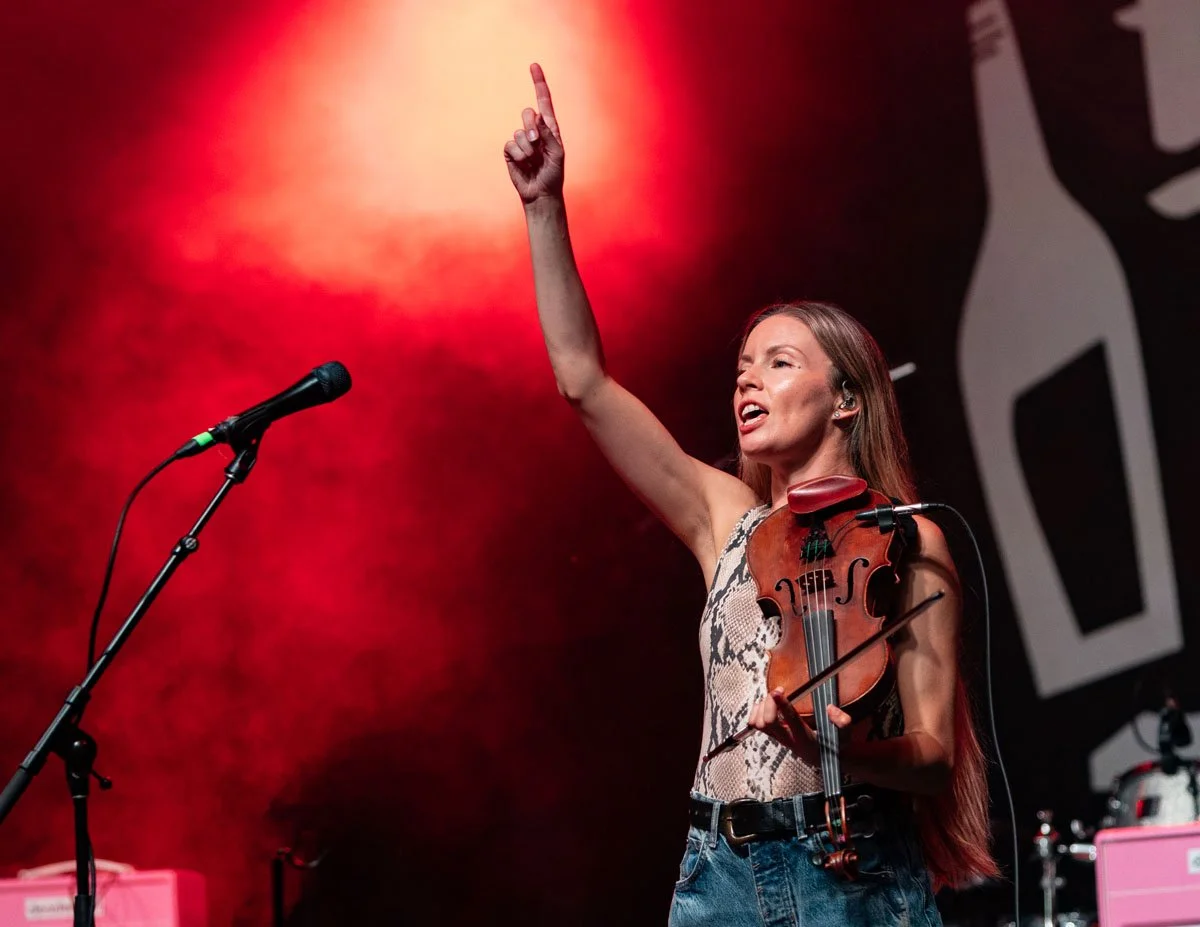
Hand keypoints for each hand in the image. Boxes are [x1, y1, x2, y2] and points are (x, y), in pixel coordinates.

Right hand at [504, 63, 564, 204]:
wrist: (541, 192)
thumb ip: (548, 134)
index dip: (539, 83)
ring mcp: (521, 140)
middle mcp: (535, 130)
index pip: (543, 101)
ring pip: (519, 132)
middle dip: (532, 128)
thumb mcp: (557, 153)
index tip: (534, 66)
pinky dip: (518, 156)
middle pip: (527, 113)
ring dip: (527, 149)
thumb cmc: (553, 174)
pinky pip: (510, 144)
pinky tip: (523, 165)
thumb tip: (537, 117)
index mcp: (549, 128)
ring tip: (534, 162)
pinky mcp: (510, 151)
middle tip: (537, 144)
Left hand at [747, 688, 852, 765]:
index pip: (791, 721)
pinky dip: (756, 712)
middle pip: (768, 722)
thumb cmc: (832, 746)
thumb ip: (842, 722)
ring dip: (762, 707)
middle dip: (769, 703)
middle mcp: (788, 739)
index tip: (778, 691)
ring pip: (759, 723)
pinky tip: (766, 705)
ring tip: (773, 698)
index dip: (782, 705)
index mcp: (804, 739)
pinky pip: (755, 724)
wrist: (822, 759)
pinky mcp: (772, 735)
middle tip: (778, 691)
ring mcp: (778, 738)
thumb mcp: (844, 736)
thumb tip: (830, 708)